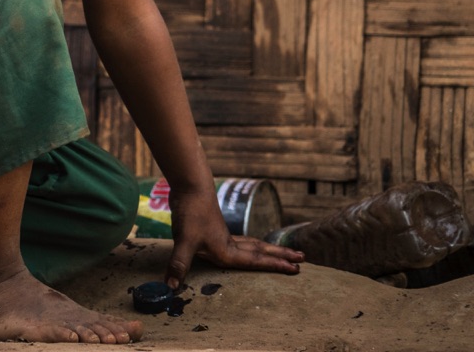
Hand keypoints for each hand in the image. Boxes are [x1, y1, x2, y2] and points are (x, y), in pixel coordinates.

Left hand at [164, 184, 303, 288]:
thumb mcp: (184, 240)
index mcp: (227, 250)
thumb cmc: (190, 213)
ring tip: (282, 252)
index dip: (275, 266)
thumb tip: (170, 287)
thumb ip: (180, 264)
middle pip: (260, 251)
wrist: (189, 186)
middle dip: (280, 257)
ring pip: (251, 245)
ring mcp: (221, 235)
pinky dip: (247, 245)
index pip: (256, 262)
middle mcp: (228, 244)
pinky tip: (243, 246)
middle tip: (302, 259)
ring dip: (267, 250)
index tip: (296, 269)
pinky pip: (237, 241)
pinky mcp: (212, 229)